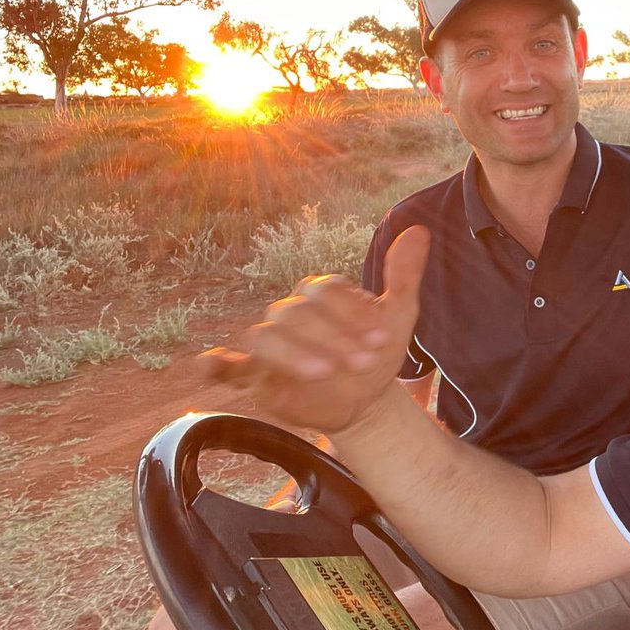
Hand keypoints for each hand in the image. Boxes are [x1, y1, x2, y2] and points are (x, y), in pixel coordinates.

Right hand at [203, 226, 429, 434]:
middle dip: (332, 338)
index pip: (324, 291)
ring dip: (292, 353)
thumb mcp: (399, 317)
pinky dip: (215, 365)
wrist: (367, 399)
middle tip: (366, 363)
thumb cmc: (377, 353)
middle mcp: (291, 313)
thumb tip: (419, 230)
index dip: (352, 313)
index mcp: (321, 294)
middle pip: (296, 314)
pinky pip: (227, 366)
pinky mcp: (256, 376)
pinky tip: (209, 366)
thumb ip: (404, 276)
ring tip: (323, 372)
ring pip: (264, 337)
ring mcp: (271, 344)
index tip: (382, 340)